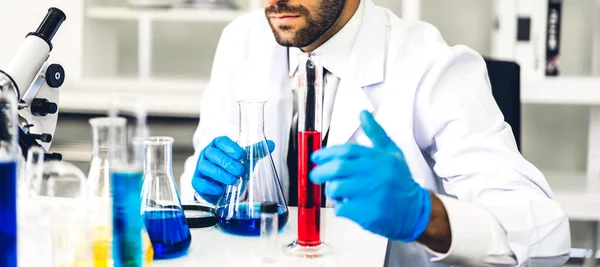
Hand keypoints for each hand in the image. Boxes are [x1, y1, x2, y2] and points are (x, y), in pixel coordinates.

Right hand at [192, 136, 274, 203]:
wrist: (223, 187)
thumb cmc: (232, 169)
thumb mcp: (245, 160)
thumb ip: (256, 152)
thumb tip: (271, 144)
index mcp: (218, 145)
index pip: (221, 141)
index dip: (231, 148)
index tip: (241, 155)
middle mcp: (207, 154)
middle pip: (213, 154)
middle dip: (228, 163)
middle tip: (240, 172)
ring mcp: (200, 167)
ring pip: (206, 167)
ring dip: (221, 175)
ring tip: (233, 181)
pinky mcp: (197, 181)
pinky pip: (199, 182)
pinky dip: (211, 186)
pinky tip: (221, 190)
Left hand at [310, 111, 431, 241]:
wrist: (414, 211)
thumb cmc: (400, 182)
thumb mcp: (391, 153)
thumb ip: (376, 133)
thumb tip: (363, 114)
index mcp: (377, 158)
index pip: (346, 151)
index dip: (326, 153)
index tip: (316, 157)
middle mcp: (373, 174)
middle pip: (337, 169)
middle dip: (320, 172)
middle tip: (315, 175)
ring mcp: (369, 194)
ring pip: (336, 189)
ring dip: (331, 191)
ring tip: (338, 192)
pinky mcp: (366, 213)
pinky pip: (341, 209)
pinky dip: (340, 208)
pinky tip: (349, 206)